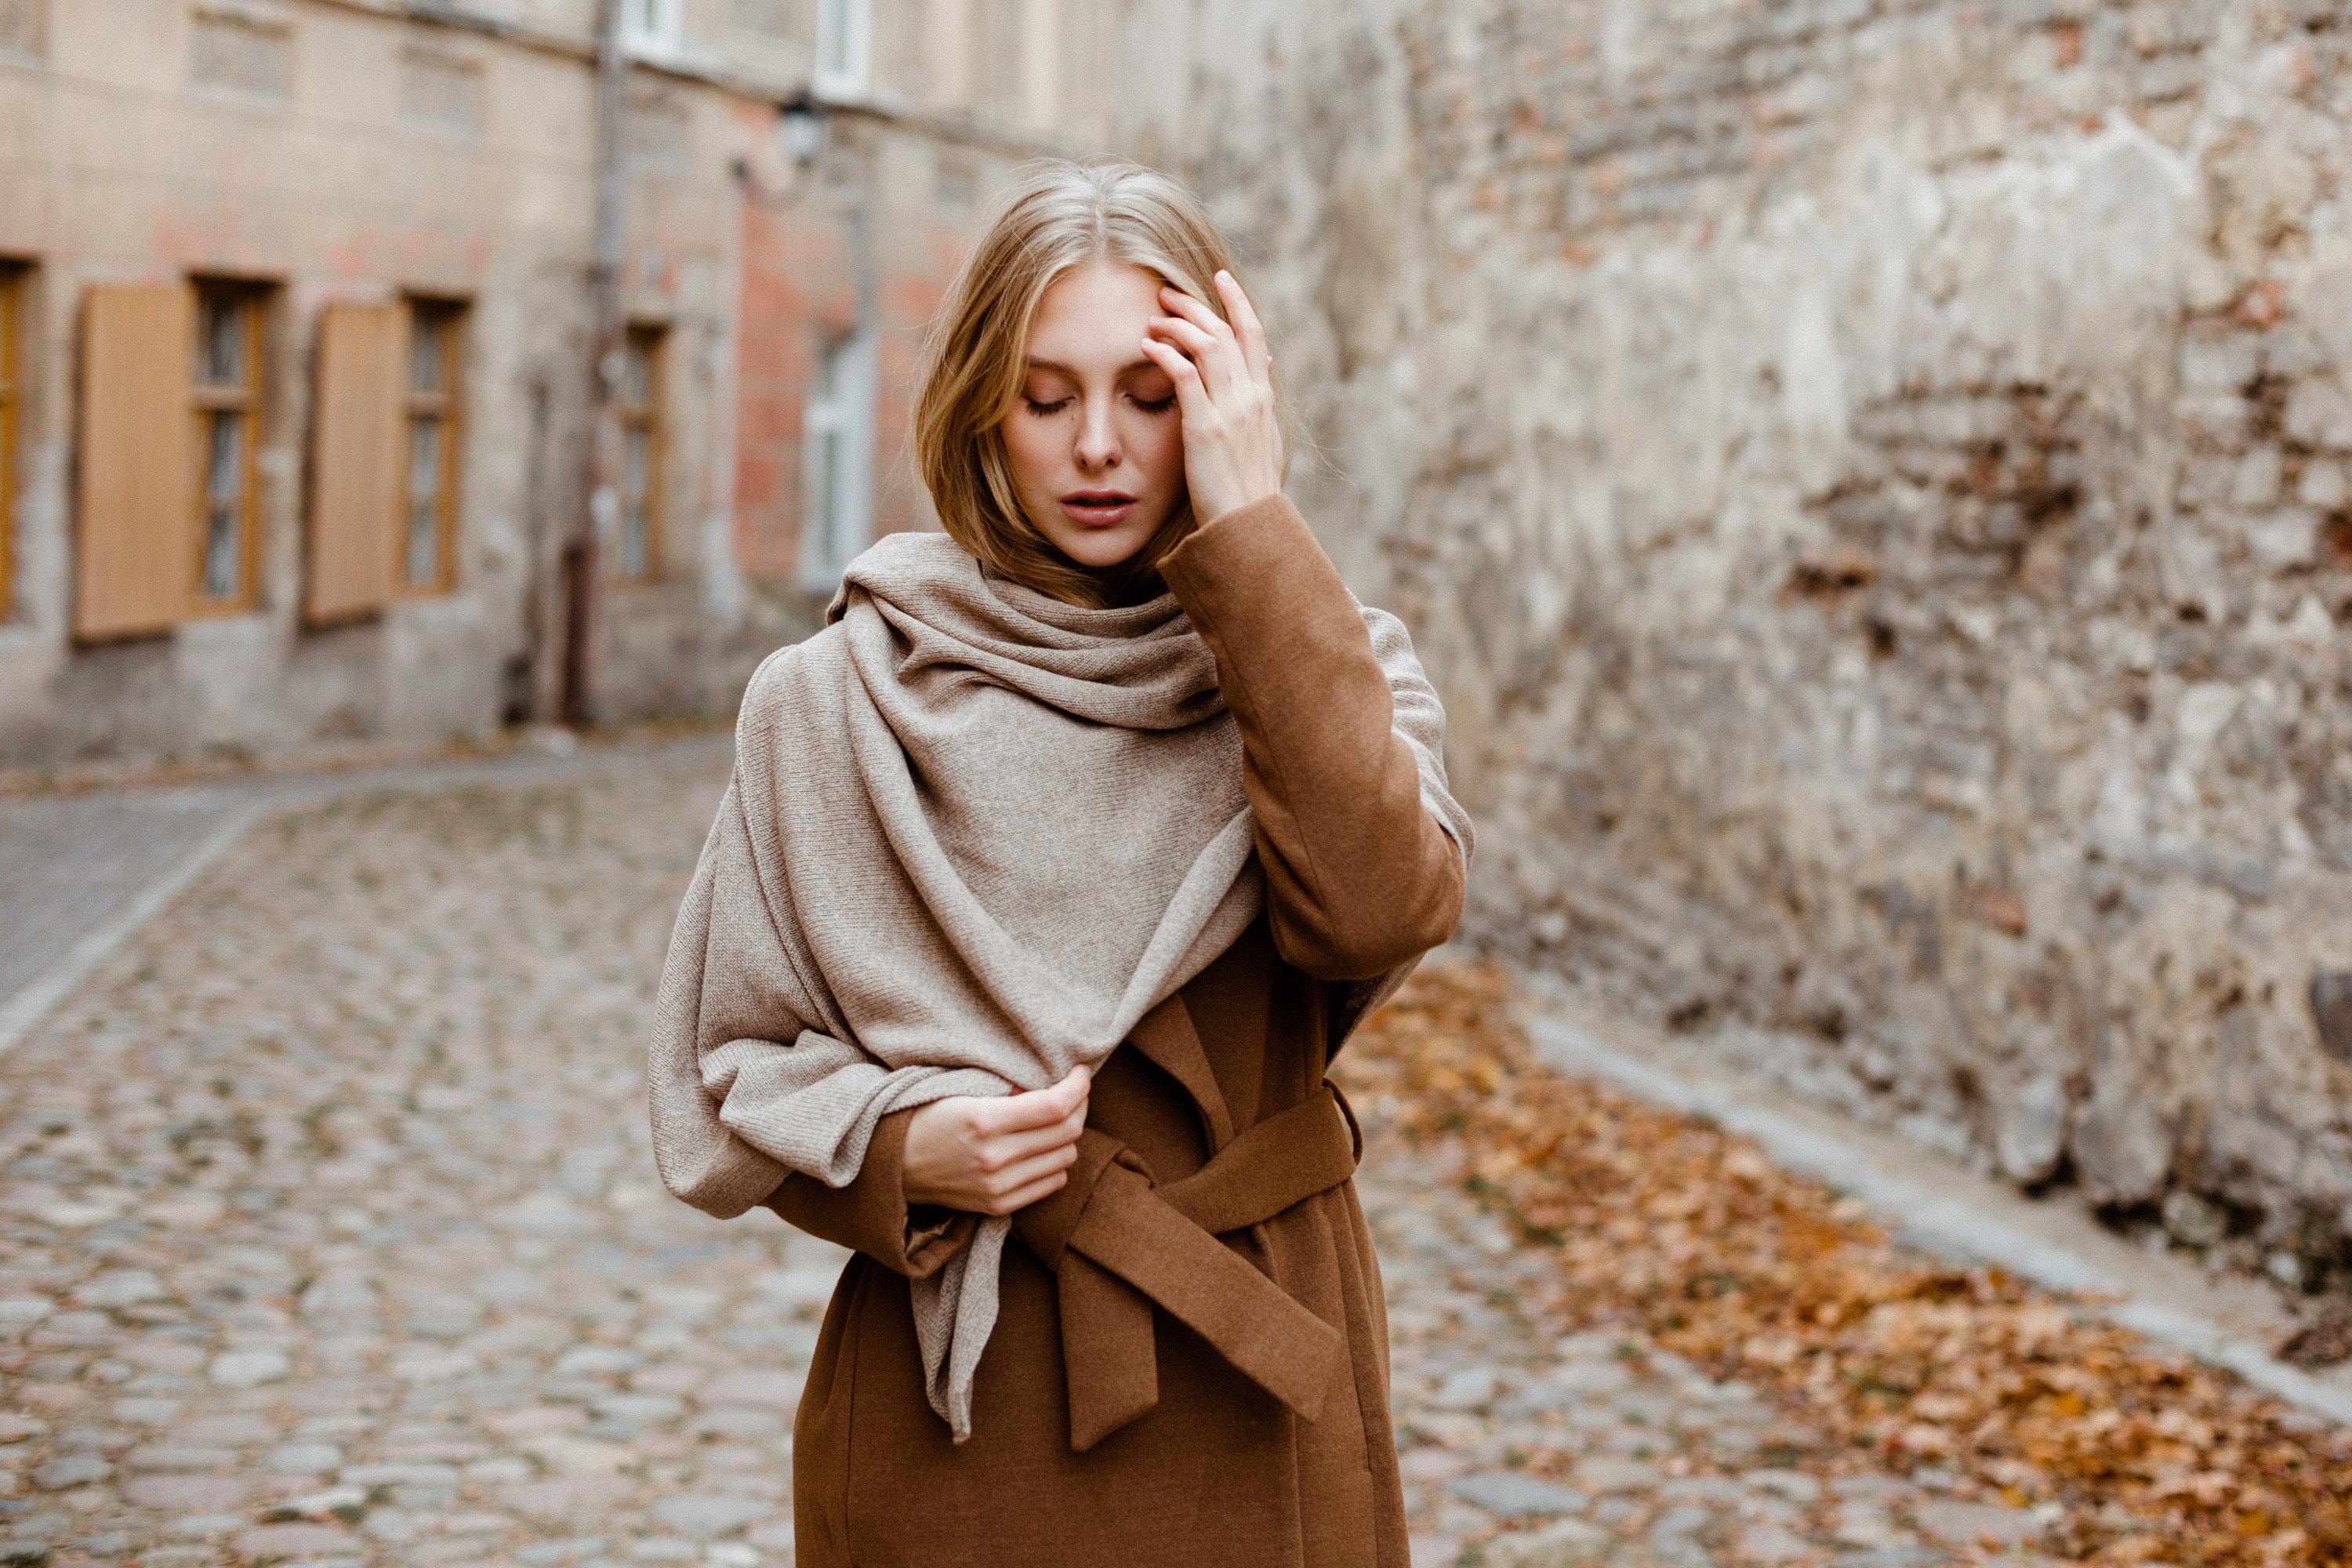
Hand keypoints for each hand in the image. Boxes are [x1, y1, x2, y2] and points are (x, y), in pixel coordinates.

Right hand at [902, 1066, 1090, 1215]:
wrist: (890, 1166)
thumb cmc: (924, 1116)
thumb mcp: (960, 1090)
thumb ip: (1007, 1088)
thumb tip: (1050, 1082)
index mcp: (983, 1121)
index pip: (1055, 1106)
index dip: (1078, 1086)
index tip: (1081, 1073)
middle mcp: (995, 1158)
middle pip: (1067, 1132)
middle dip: (1079, 1105)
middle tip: (1074, 1091)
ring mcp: (998, 1187)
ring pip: (1065, 1157)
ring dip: (1068, 1135)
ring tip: (1057, 1119)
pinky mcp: (998, 1206)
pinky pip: (1052, 1183)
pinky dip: (1056, 1162)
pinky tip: (1044, 1146)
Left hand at [1140, 271, 1284, 526]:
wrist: (1247, 525)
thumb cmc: (1247, 489)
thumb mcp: (1261, 440)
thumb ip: (1255, 405)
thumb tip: (1260, 372)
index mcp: (1262, 398)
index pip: (1253, 335)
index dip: (1237, 302)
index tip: (1220, 279)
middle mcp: (1249, 397)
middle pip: (1225, 331)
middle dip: (1195, 305)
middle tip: (1167, 292)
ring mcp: (1229, 411)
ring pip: (1206, 345)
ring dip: (1177, 325)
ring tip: (1153, 317)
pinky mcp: (1204, 428)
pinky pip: (1183, 376)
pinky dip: (1165, 354)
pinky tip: (1146, 346)